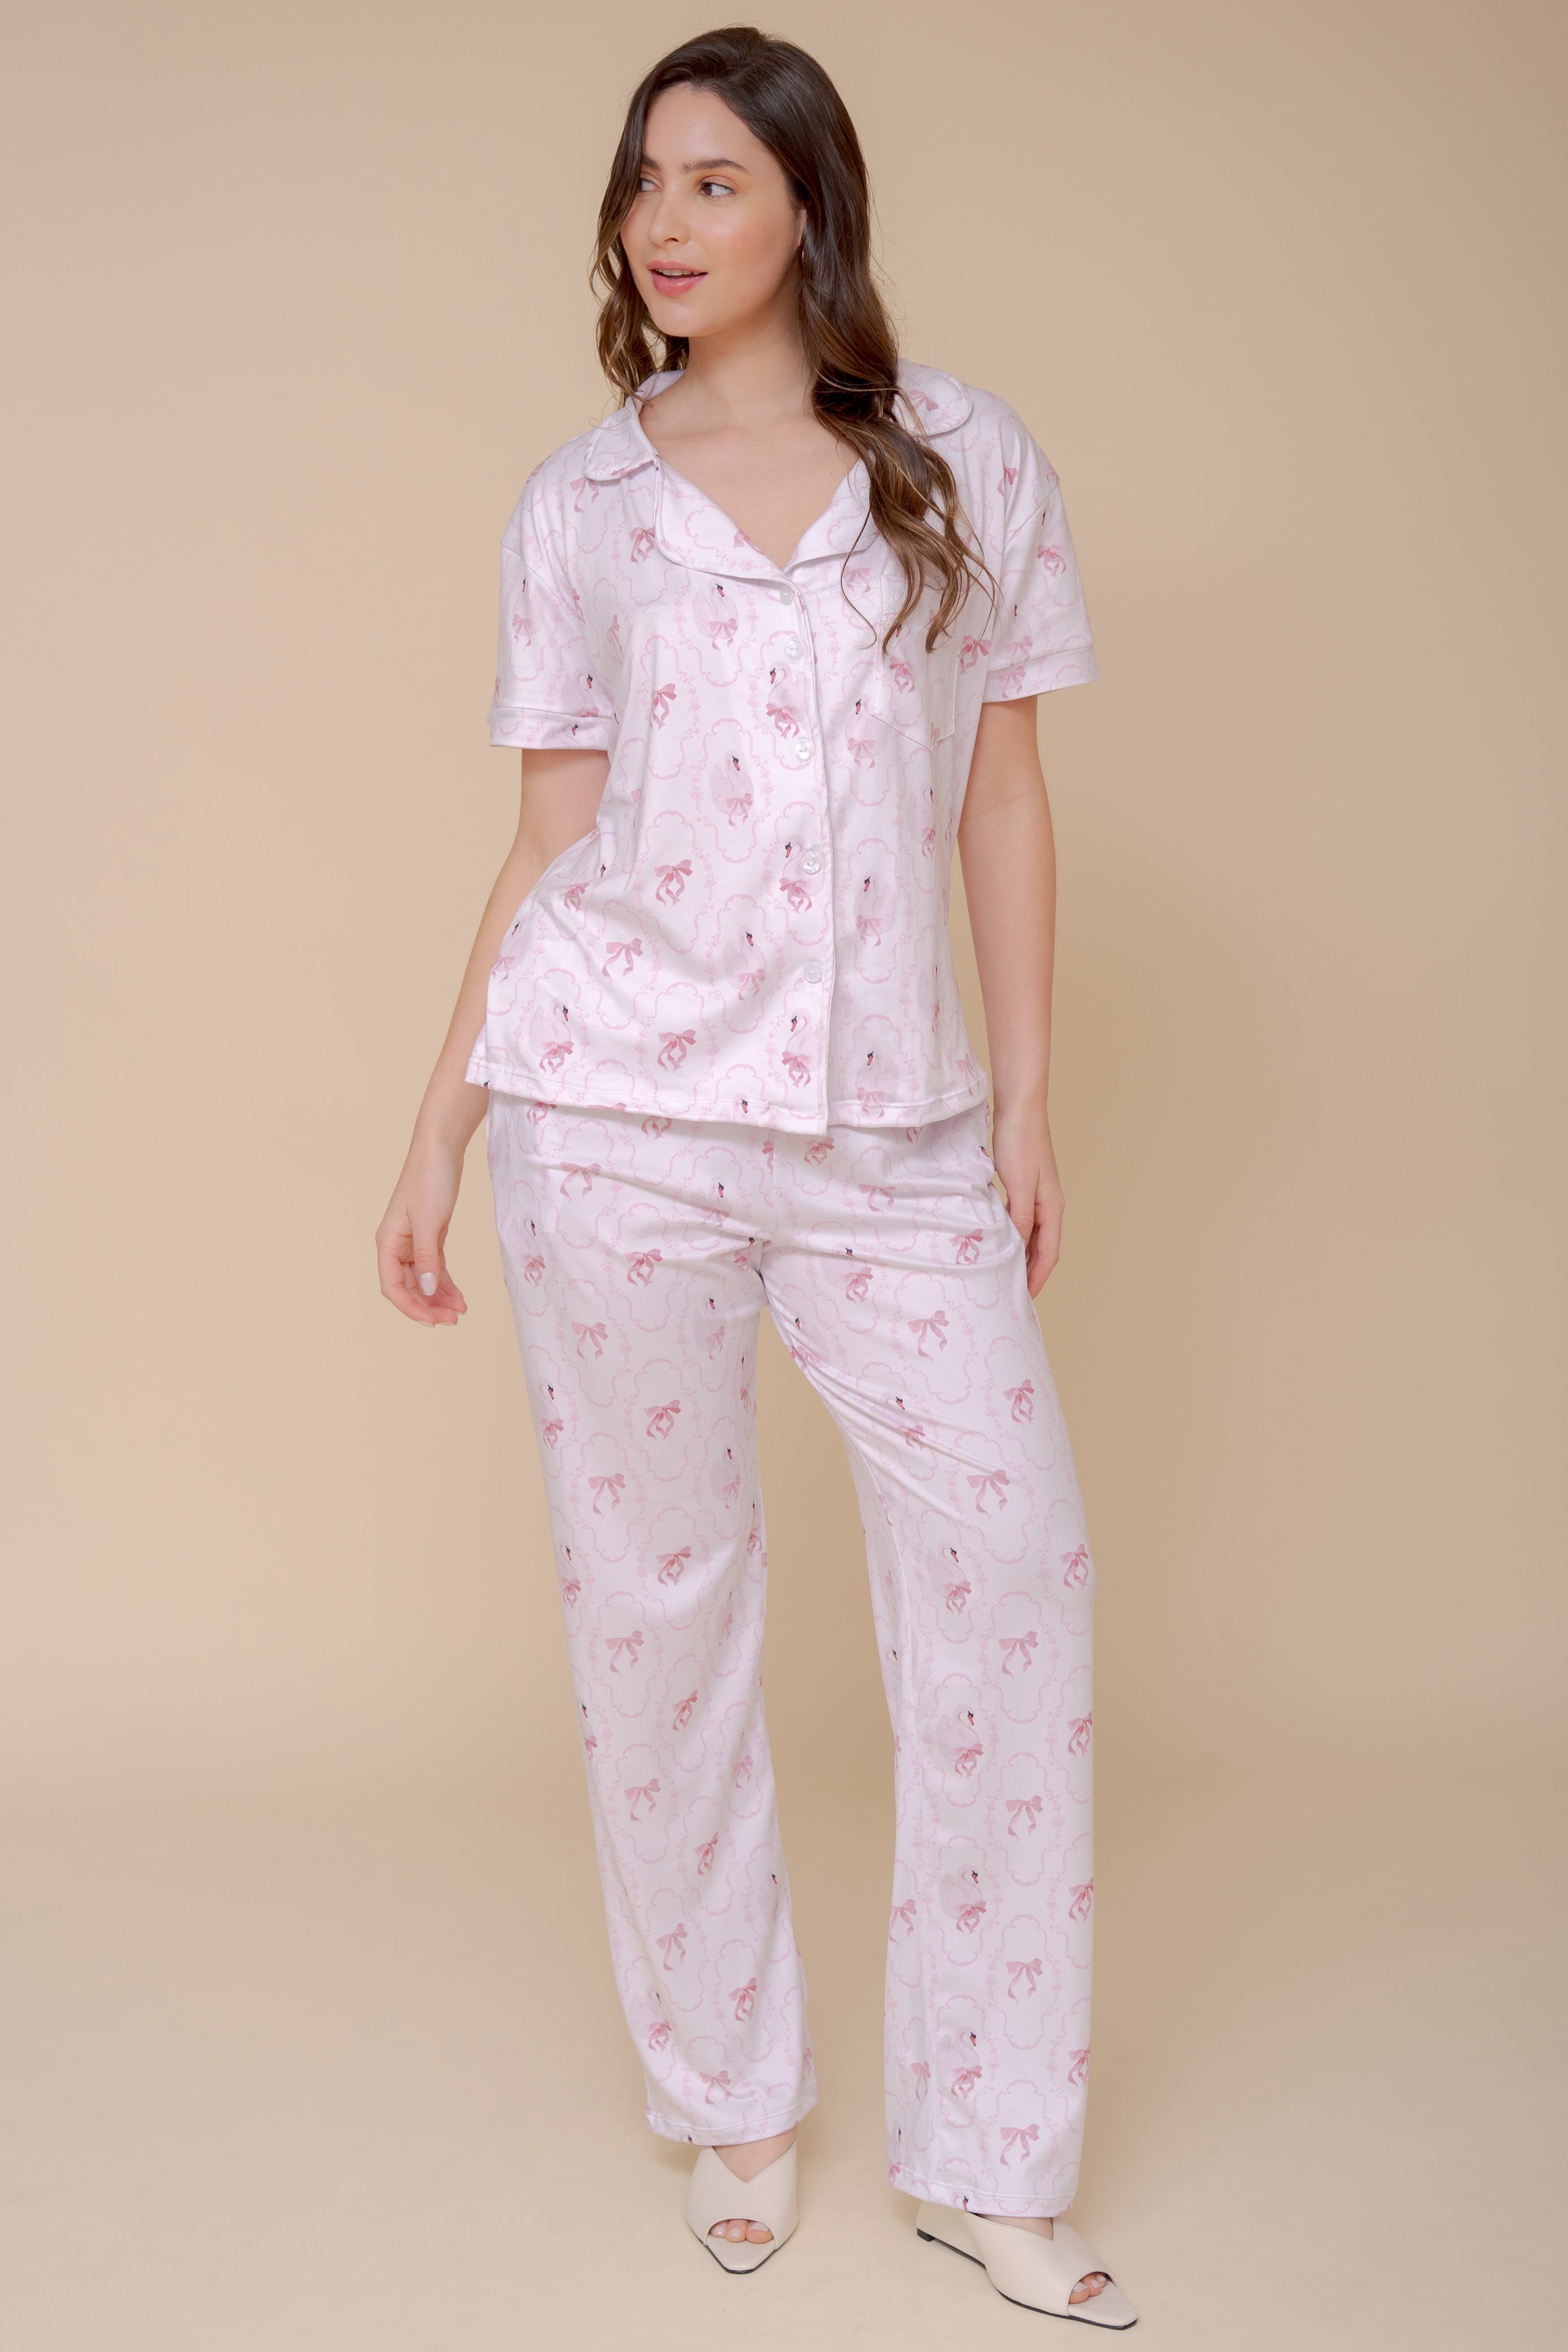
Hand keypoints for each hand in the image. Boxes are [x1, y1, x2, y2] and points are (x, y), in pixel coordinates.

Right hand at [376, 1131, 468, 1326]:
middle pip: (408, 1287)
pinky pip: (435, 1268)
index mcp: (388, 1243)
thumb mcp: (429, 1221)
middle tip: (454, 1319)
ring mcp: (413, 1242)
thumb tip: (429, 1290)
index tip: (433, 1321)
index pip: (392, 1286)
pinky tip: (459, 1295)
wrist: (440, 1149)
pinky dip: (445, 1282)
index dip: (411, 1307)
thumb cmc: (429, 1179)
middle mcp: (397, 1246)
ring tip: (461, 1311)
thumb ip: (427, 1258)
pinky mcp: (430, 1236)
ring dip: (439, 1297)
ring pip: (424, 1280)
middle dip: (429, 1306)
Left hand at [990, 1096, 1064, 1297]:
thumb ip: (1021, 1218)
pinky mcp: (1024, 1185)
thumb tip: (1018, 1248)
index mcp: (1053, 1207)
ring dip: (1021, 1256)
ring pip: (1032, 1235)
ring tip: (1005, 1275)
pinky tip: (1000, 1242)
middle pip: (1043, 1248)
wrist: (1019, 1108)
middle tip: (1013, 1295)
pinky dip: (1014, 1236)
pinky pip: (1021, 1220)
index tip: (1024, 1300)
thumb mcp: (1019, 1185)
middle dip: (1031, 1273)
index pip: (1049, 1253)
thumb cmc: (1020, 1143)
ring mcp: (1038, 1195)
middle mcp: (1050, 1205)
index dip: (1037, 1278)